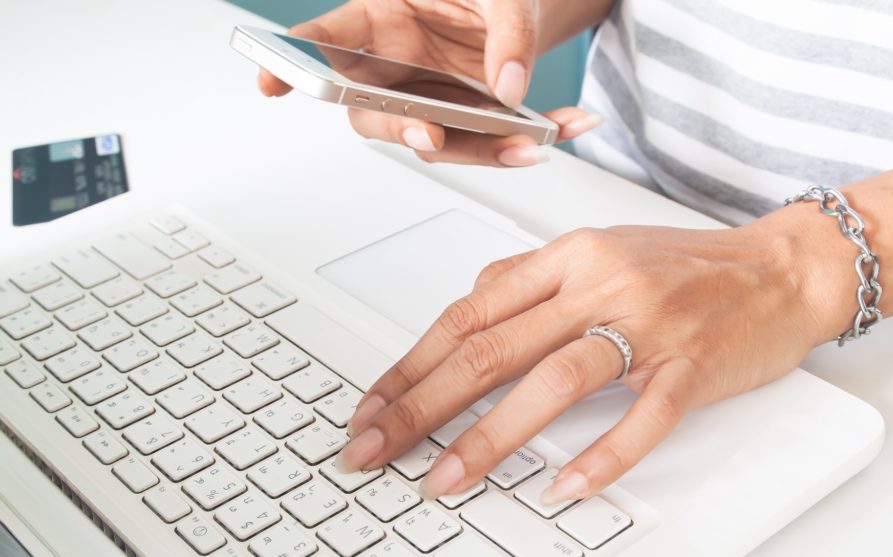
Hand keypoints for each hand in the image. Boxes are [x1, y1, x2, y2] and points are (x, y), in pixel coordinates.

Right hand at [257, 0, 601, 165]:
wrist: (518, 5)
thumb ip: (507, 30)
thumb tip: (510, 86)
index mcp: (378, 17)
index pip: (325, 40)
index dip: (291, 63)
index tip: (270, 82)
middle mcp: (393, 65)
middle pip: (374, 112)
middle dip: (399, 129)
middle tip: (426, 135)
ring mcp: (426, 97)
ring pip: (435, 140)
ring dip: (486, 149)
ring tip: (533, 142)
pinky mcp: (463, 118)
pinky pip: (484, 142)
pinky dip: (529, 140)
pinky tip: (565, 128)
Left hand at [335, 216, 842, 502]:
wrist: (782, 266)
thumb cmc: (688, 265)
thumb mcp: (598, 251)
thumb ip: (529, 277)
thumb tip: (469, 307)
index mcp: (568, 257)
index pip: (468, 314)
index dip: (411, 364)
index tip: (372, 408)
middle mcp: (599, 285)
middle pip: (491, 348)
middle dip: (421, 406)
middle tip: (374, 451)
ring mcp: (647, 325)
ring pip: (553, 380)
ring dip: (489, 437)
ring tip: (444, 480)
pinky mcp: (692, 365)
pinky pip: (641, 416)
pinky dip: (601, 456)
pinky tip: (562, 488)